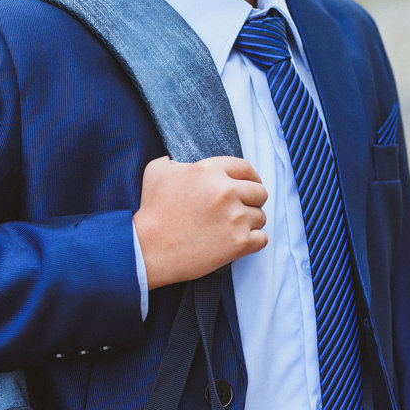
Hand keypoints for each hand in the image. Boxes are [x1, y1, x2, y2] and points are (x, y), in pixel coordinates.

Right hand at [133, 156, 267, 289]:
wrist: (148, 248)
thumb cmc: (152, 211)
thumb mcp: (157, 171)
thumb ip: (175, 161)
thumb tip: (182, 163)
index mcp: (209, 170)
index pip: (246, 168)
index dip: (249, 178)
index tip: (247, 187)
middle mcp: (226, 191)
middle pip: (260, 192)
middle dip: (251, 201)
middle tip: (238, 210)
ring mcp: (235, 218)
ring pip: (261, 216)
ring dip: (250, 223)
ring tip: (230, 228)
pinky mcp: (239, 243)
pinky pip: (262, 238)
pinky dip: (252, 241)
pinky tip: (236, 242)